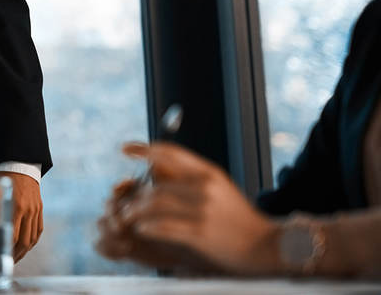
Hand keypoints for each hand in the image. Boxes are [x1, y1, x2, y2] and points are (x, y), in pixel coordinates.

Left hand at [0, 170, 42, 261]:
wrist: (21, 165)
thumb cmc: (3, 178)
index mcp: (15, 206)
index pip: (13, 235)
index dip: (8, 249)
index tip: (2, 256)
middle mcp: (28, 210)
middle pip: (25, 241)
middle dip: (16, 255)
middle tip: (8, 262)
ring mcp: (36, 210)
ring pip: (32, 238)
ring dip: (25, 251)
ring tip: (16, 257)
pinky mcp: (39, 209)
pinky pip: (38, 230)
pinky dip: (33, 241)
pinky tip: (27, 246)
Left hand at [99, 141, 280, 276]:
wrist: (268, 246)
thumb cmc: (239, 218)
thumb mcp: (220, 188)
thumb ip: (192, 177)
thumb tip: (158, 168)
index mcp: (209, 173)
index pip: (170, 153)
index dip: (144, 148)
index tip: (126, 148)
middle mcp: (205, 188)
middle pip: (156, 184)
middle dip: (135, 194)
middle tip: (124, 201)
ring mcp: (203, 211)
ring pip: (156, 204)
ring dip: (135, 210)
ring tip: (127, 216)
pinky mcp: (201, 234)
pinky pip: (164, 227)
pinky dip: (148, 227)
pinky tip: (141, 229)